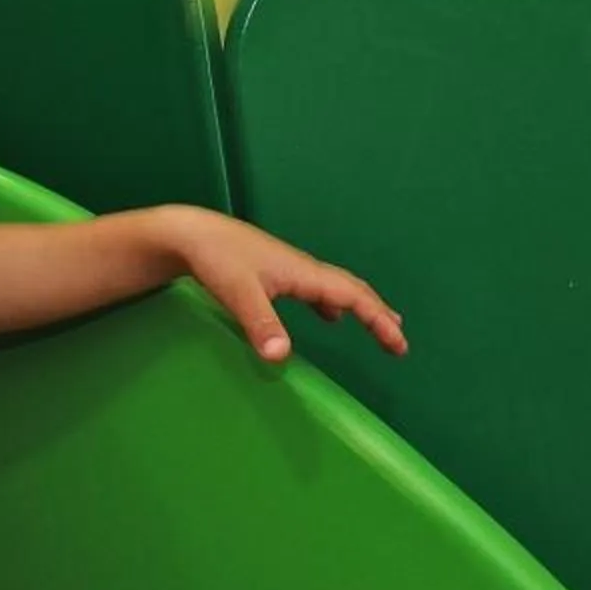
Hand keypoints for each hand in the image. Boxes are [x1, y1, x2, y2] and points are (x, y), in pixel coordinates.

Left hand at [160, 207, 406, 362]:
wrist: (191, 233)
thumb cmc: (216, 259)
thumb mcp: (240, 294)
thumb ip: (262, 324)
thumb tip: (281, 356)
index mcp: (304, 273)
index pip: (353, 297)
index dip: (379, 321)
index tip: (400, 345)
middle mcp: (303, 268)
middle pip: (352, 290)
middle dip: (378, 314)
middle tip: (399, 341)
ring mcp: (290, 268)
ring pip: (336, 288)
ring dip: (360, 307)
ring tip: (379, 324)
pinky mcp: (274, 271)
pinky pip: (316, 289)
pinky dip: (331, 304)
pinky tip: (329, 317)